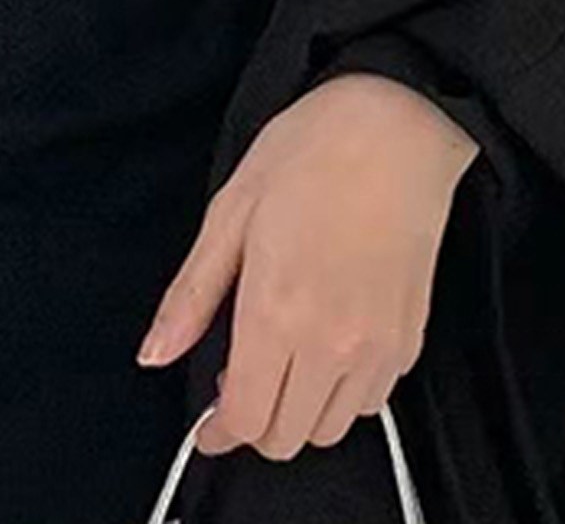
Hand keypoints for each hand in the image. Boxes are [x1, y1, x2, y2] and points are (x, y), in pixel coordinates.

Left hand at [137, 73, 478, 459]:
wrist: (396, 126)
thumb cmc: (307, 155)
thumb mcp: (229, 211)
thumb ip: (192, 294)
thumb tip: (154, 354)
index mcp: (277, 312)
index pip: (247, 420)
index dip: (218, 432)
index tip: (206, 421)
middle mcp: (332, 344)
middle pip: (287, 438)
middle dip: (254, 420)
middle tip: (239, 371)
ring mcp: (378, 347)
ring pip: (330, 429)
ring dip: (299, 410)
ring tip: (283, 354)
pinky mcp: (410, 338)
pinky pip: (369, 402)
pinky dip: (340, 394)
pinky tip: (325, 344)